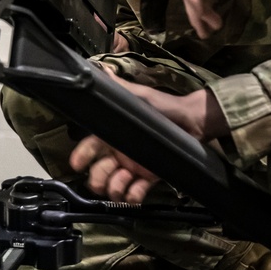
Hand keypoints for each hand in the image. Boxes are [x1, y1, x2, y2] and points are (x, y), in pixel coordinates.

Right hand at [69, 74, 226, 202]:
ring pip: (114, 186)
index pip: (90, 147)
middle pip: (98, 173)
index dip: (82, 156)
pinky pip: (135, 193)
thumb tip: (102, 72)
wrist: (193, 122)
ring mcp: (133, 167)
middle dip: (98, 179)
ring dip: (114, 189)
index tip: (77, 164)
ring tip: (125, 181)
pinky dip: (133, 196)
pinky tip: (135, 192)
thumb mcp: (142, 97)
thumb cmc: (165, 107)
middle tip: (105, 178)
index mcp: (114, 135)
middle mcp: (120, 153)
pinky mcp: (149, 178)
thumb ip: (121, 89)